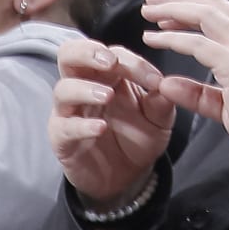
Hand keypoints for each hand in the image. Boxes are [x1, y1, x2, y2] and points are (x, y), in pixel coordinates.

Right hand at [50, 37, 174, 204]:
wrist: (127, 177)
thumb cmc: (139, 137)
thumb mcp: (159, 120)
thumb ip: (162, 102)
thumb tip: (167, 84)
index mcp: (109, 75)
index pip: (113, 54)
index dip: (133, 62)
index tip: (155, 80)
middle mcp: (84, 86)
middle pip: (70, 55)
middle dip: (88, 52)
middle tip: (110, 62)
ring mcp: (69, 111)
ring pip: (63, 89)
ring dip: (85, 88)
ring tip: (107, 96)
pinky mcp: (62, 138)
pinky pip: (64, 127)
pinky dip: (81, 125)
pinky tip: (100, 128)